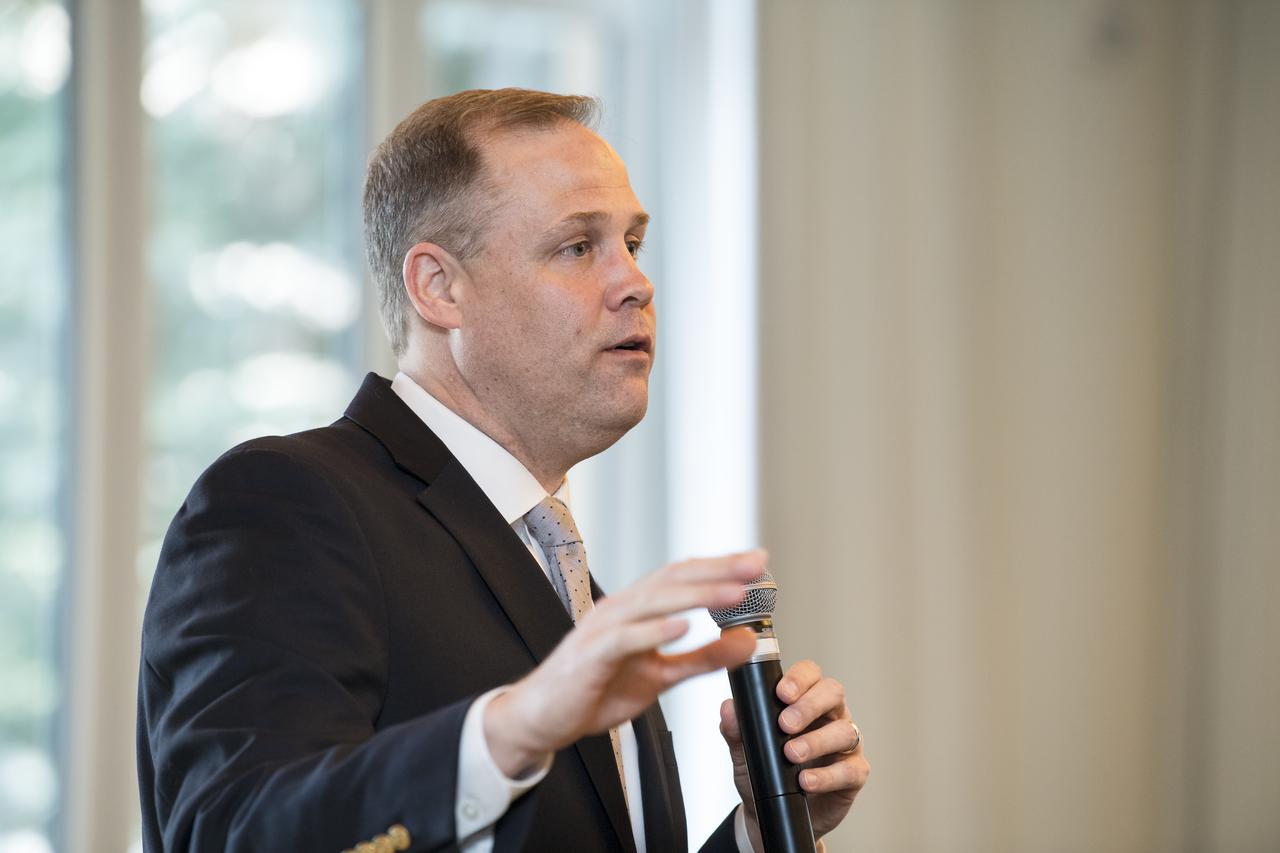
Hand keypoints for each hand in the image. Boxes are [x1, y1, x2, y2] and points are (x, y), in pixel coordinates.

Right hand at [485, 550, 764, 775]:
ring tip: (733, 593)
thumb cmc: (596, 690)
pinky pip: (625, 638)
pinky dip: (654, 630)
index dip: (721, 568)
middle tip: (755, 566)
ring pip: (654, 602)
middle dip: (717, 571)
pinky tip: (683, 626)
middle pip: (673, 579)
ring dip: (696, 595)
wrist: (543, 717)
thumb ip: (703, 658)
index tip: (758, 563)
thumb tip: (747, 642)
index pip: (684, 577)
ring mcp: (604, 628)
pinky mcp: (591, 655)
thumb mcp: (662, 676)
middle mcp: (622, 608)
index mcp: (638, 608)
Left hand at [720, 660, 869, 848]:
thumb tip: (729, 708)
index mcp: (805, 700)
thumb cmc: (763, 774)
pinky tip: (806, 781)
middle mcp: (830, 716)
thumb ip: (736, 729)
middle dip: (809, 705)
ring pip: (844, 731)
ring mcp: (845, 745)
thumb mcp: (744, 751)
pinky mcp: (854, 774)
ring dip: (816, 741)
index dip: (799, 678)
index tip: (781, 693)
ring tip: (791, 755)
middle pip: (833, 693)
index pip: (810, 674)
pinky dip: (827, 776)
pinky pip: (850, 770)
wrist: (771, 816)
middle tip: (785, 724)